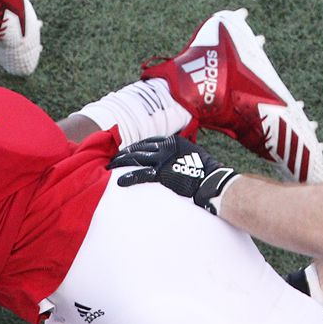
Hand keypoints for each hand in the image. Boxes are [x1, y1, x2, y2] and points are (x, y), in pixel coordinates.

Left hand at [109, 134, 240, 213]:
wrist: (212, 181)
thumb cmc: (206, 172)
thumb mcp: (192, 155)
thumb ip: (178, 154)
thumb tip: (169, 159)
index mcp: (173, 142)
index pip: (148, 142)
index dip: (135, 146)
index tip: (126, 151)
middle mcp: (166, 147)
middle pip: (139, 149)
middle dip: (124, 154)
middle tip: (113, 160)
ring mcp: (163, 160)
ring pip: (136, 158)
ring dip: (121, 163)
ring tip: (111, 168)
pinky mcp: (161, 173)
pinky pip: (140, 174)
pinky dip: (128, 177)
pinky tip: (119, 181)